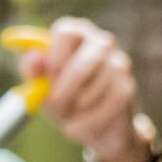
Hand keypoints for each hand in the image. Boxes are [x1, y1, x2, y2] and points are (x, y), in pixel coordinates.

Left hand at [34, 20, 157, 161]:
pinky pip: (111, 102)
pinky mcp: (127, 86)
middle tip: (55, 102)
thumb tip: (34, 57)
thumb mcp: (42, 87)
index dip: (54, 57)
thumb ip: (33, 71)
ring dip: (79, 105)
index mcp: (75, 34)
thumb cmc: (64, 99)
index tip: (47, 78)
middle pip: (89, 57)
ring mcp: (119, 62)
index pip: (66, 32)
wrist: (93, 129)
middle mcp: (101, 42)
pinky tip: (77, 128)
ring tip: (67, 118)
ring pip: (100, 83)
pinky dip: (90, 119)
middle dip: (69, 84)